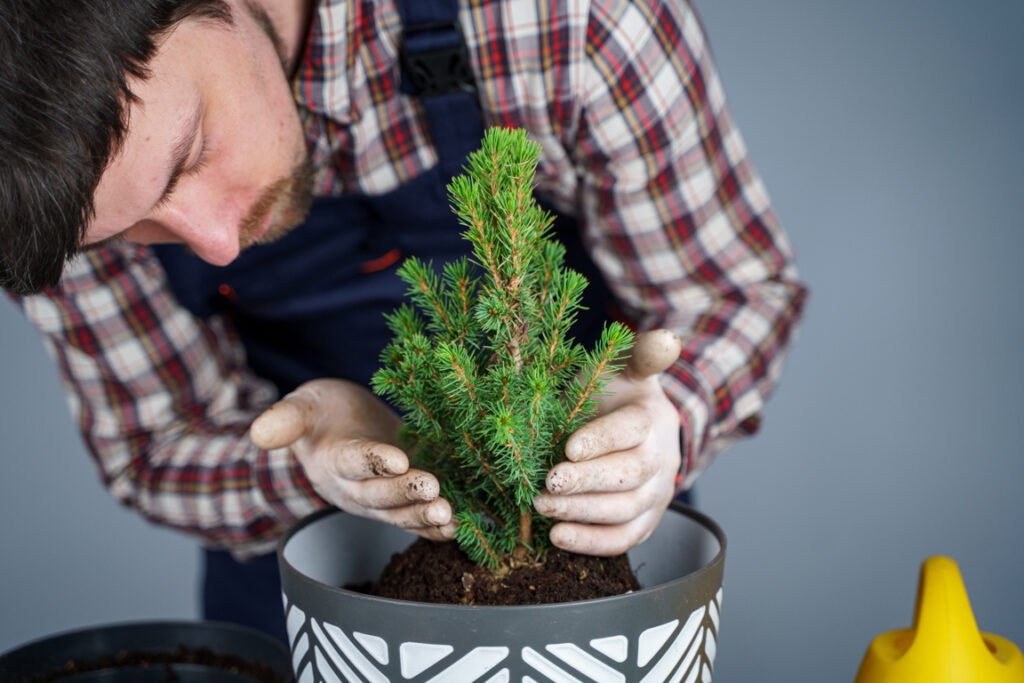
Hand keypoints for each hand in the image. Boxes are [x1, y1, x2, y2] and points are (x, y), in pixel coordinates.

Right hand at [249, 379, 456, 539]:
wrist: (339, 430)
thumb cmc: (321, 414)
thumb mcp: (302, 405)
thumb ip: (286, 417)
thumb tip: (259, 432)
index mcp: (334, 460)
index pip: (353, 462)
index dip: (374, 461)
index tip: (397, 459)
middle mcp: (357, 487)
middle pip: (381, 495)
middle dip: (406, 493)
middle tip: (432, 489)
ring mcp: (381, 499)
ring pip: (402, 513)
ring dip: (425, 515)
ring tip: (449, 514)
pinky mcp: (403, 501)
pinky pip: (418, 520)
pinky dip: (436, 528)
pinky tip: (459, 528)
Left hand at [534, 329, 683, 554]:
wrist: (632, 431)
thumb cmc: (614, 396)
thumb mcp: (624, 369)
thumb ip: (641, 355)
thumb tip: (667, 339)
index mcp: (652, 419)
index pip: (631, 430)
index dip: (601, 440)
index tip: (568, 448)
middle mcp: (660, 460)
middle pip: (628, 475)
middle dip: (586, 481)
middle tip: (547, 482)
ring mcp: (655, 496)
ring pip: (625, 511)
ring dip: (582, 512)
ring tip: (543, 507)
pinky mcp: (644, 523)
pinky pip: (623, 539)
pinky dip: (591, 542)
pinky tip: (557, 537)